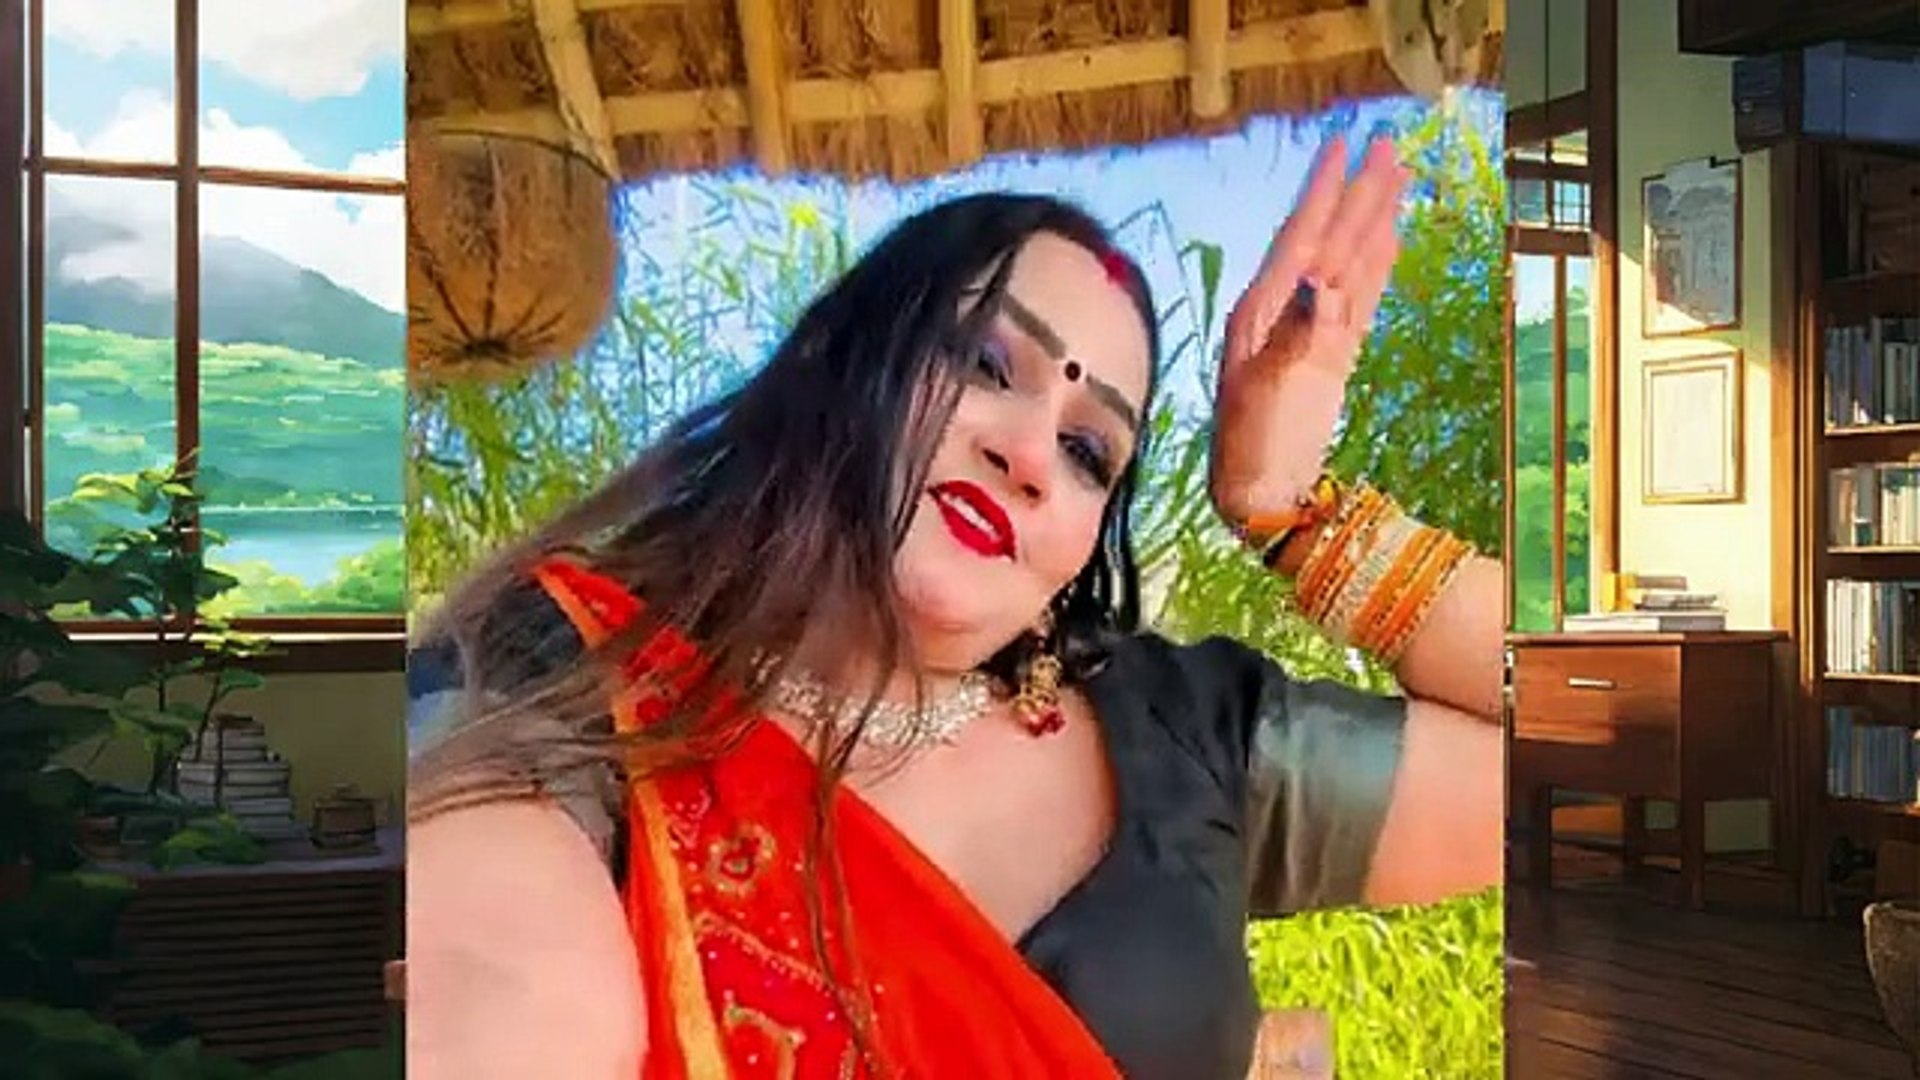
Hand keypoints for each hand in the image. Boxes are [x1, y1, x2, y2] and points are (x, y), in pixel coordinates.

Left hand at [1210, 133, 1411, 527]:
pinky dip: (1375, 265)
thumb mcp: (1267, 390)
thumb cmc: (1250, 447)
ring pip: (1348, 261)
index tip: (1344, 145)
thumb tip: (1322, 281)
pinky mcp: (1331, 355)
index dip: (1324, 192)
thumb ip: (1298, 334)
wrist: (1258, 494)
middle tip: (1387, 146)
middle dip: (1357, 193)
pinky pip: (1360, 297)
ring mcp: (1310, 331)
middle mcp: (1283, 311)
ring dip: (1371, 220)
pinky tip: (1388, 237)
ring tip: (1395, 177)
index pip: (1300, 237)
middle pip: (1329, 239)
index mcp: (1261, 311)